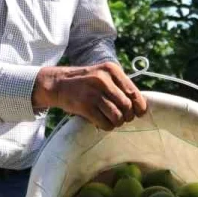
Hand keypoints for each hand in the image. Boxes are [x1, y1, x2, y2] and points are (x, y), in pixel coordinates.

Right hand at [33, 62, 148, 130]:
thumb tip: (139, 105)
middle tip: (123, 118)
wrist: (58, 83)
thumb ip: (119, 86)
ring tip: (113, 121)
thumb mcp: (103, 75)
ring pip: (117, 116)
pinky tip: (103, 123)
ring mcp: (93, 93)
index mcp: (112, 70)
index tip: (138, 113)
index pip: (133, 92)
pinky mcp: (85, 106)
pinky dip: (107, 126)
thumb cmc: (86, 82)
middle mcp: (103, 79)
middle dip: (127, 116)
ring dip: (117, 122)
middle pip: (126, 106)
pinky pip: (105, 123)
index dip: (139, 106)